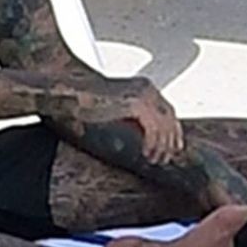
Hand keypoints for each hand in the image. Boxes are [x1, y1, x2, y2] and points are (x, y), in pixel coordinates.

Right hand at [57, 78, 183, 162]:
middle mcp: (147, 88)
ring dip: (162, 145)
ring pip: (163, 124)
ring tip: (156, 159)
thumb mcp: (117, 110)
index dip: (172, 130)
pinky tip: (147, 152)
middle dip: (170, 140)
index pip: (167, 110)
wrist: (74, 90)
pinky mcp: (136, 103)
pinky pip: (153, 128)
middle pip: (169, 117)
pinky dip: (153, 143)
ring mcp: (143, 94)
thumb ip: (132, 119)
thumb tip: (146, 137)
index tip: (172, 146)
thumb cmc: (87, 99)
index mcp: (144, 87)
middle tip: (166, 157)